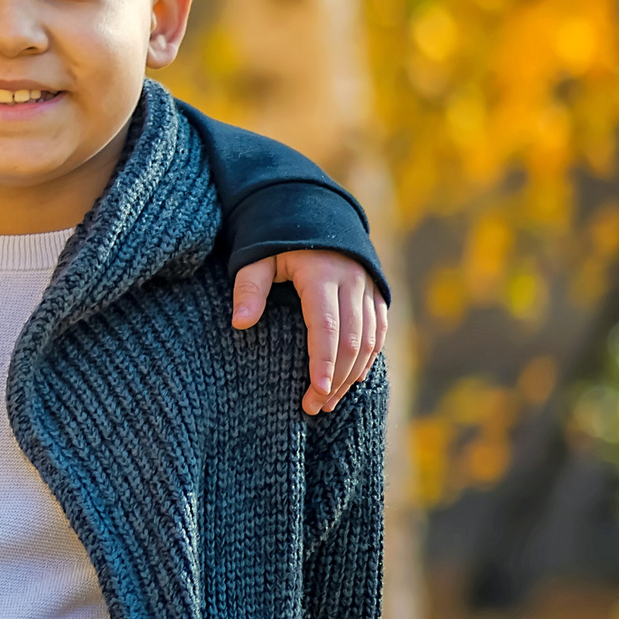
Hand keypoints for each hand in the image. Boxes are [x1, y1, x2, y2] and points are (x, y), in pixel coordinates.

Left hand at [231, 250, 386, 415]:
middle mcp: (353, 282)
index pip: (326, 326)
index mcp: (322, 274)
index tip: (315, 391)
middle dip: (334, 378)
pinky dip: (368, 359)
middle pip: (351, 341)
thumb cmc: (278, 239)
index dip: (323, 361)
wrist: (315, 212)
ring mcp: (369, 288)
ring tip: (328, 402)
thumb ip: (248, 288)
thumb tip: (240, 323)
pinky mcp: (377, 293)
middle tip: (314, 407)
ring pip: (369, 341)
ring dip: (352, 375)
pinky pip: (379, 332)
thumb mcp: (257, 257)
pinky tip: (352, 381)